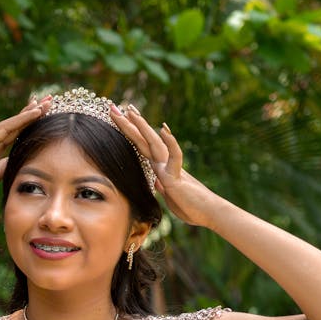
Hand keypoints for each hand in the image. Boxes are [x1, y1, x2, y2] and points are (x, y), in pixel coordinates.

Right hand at [0, 95, 51, 207]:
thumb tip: (20, 159)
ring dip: (21, 117)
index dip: (31, 122)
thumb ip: (5, 167)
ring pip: (3, 126)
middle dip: (32, 112)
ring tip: (37, 106)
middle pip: (15, 124)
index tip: (46, 111)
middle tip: (49, 99)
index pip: (18, 132)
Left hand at [109, 104, 218, 227]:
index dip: (129, 132)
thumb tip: (155, 180)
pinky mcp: (175, 178)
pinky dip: (170, 143)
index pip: (140, 146)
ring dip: (142, 127)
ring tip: (130, 111)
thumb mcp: (169, 195)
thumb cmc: (190, 206)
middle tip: (112, 107)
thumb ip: (162, 185)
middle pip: (142, 140)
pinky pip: (174, 158)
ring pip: (154, 144)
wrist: (208, 212)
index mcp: (159, 168)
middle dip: (127, 124)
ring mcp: (169, 169)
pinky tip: (164, 129)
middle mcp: (163, 164)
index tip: (118, 117)